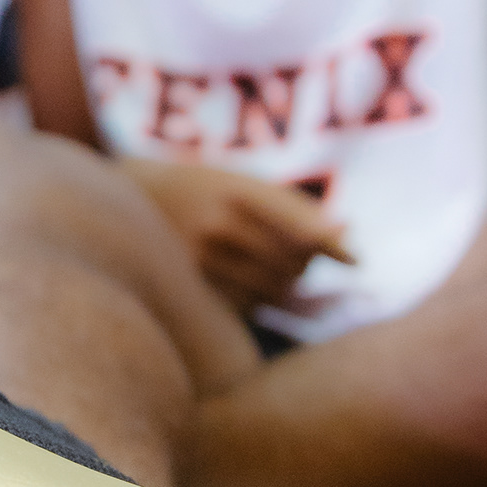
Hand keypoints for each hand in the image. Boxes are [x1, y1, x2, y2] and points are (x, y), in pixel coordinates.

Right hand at [126, 160, 352, 313]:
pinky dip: (261, 296)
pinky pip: (250, 304)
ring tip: (280, 266)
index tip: (356, 261)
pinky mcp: (193, 286)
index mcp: (238, 189)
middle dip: (309, 262)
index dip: (334, 246)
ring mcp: (203, 258)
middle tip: (306, 255)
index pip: (303, 226)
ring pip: (275, 286)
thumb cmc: (202, 189)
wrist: (131, 200)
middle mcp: (221, 223)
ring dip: (289, 281)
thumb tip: (347, 233)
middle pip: (294, 260)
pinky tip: (248, 279)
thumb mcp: (242, 182)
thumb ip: (292, 206)